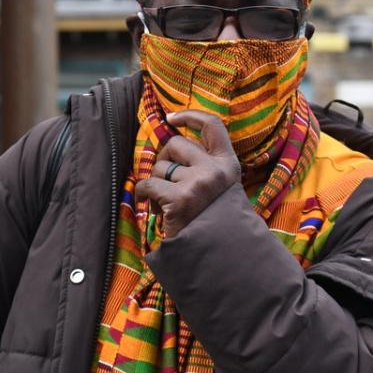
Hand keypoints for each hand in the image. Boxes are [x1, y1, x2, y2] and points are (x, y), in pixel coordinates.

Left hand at [135, 110, 241, 237]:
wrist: (218, 256)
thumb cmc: (213, 221)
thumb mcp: (220, 188)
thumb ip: (205, 165)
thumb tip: (170, 142)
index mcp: (228, 165)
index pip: (212, 125)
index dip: (190, 116)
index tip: (171, 118)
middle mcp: (215, 171)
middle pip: (176, 144)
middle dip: (165, 159)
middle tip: (168, 181)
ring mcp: (197, 184)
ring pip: (160, 166)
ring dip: (157, 183)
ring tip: (167, 203)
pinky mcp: (179, 199)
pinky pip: (148, 184)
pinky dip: (144, 194)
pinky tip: (153, 206)